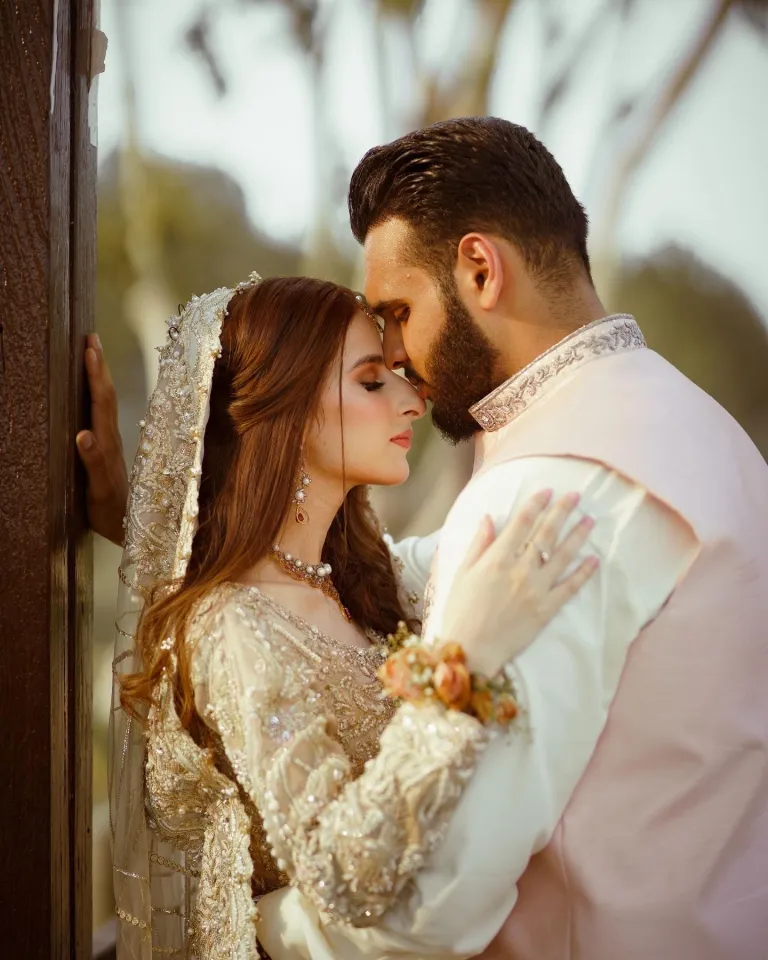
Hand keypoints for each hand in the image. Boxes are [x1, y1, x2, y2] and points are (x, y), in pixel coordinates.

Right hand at [76, 334, 129, 544]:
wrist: (129, 529)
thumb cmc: (112, 512)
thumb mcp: (99, 490)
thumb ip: (94, 463)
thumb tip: (83, 433)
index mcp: (107, 442)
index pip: (102, 402)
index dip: (96, 375)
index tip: (90, 348)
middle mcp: (110, 438)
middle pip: (106, 395)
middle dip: (98, 366)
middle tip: (90, 337)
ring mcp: (110, 443)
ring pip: (105, 403)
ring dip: (98, 377)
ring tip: (90, 353)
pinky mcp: (106, 450)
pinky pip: (100, 414)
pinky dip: (95, 396)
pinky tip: (88, 390)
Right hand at [441, 490, 597, 677]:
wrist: (472, 649)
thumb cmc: (461, 610)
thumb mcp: (462, 573)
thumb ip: (478, 544)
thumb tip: (489, 518)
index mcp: (497, 559)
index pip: (521, 523)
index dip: (536, 504)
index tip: (548, 490)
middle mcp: (520, 570)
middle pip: (546, 534)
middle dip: (562, 511)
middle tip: (576, 495)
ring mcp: (537, 589)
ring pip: (562, 556)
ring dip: (578, 535)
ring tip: (589, 520)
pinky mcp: (547, 609)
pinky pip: (570, 587)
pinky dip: (584, 573)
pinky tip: (594, 560)